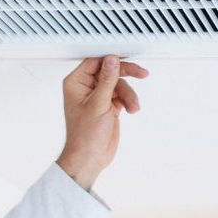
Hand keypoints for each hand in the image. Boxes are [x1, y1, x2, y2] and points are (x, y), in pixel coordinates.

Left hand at [57, 55, 148, 188]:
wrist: (90, 157)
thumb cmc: (85, 136)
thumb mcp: (98, 103)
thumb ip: (106, 80)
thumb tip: (111, 61)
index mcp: (76, 83)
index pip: (95, 62)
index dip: (111, 60)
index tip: (125, 60)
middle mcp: (86, 88)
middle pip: (110, 71)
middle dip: (126, 75)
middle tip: (141, 73)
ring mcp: (98, 96)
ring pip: (119, 84)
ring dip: (129, 94)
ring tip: (132, 106)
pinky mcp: (108, 105)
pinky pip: (123, 95)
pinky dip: (129, 101)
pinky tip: (131, 109)